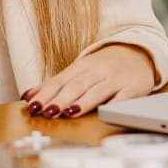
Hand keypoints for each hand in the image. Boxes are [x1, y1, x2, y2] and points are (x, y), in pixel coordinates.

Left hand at [21, 43, 155, 119]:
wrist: (140, 53)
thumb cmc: (105, 67)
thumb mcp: (79, 71)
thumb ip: (54, 84)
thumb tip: (28, 95)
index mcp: (82, 67)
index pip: (59, 81)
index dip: (45, 94)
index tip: (32, 106)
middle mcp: (97, 71)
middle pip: (76, 86)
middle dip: (60, 99)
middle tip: (46, 112)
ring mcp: (115, 80)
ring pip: (96, 91)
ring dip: (82, 102)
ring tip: (68, 112)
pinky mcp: (132, 89)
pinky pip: (122, 98)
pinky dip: (113, 105)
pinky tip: (103, 113)